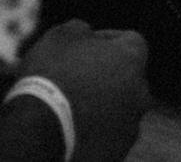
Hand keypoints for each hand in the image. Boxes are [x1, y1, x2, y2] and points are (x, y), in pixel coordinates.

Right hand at [15, 20, 150, 161]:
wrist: (40, 132)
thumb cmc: (51, 76)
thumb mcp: (61, 35)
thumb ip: (83, 30)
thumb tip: (89, 36)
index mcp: (132, 60)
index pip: (131, 40)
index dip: (107, 39)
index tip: (85, 46)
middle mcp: (140, 94)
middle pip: (127, 78)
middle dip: (106, 75)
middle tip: (76, 77)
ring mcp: (131, 127)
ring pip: (119, 109)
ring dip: (101, 104)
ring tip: (70, 105)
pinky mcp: (118, 153)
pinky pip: (108, 136)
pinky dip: (95, 130)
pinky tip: (70, 127)